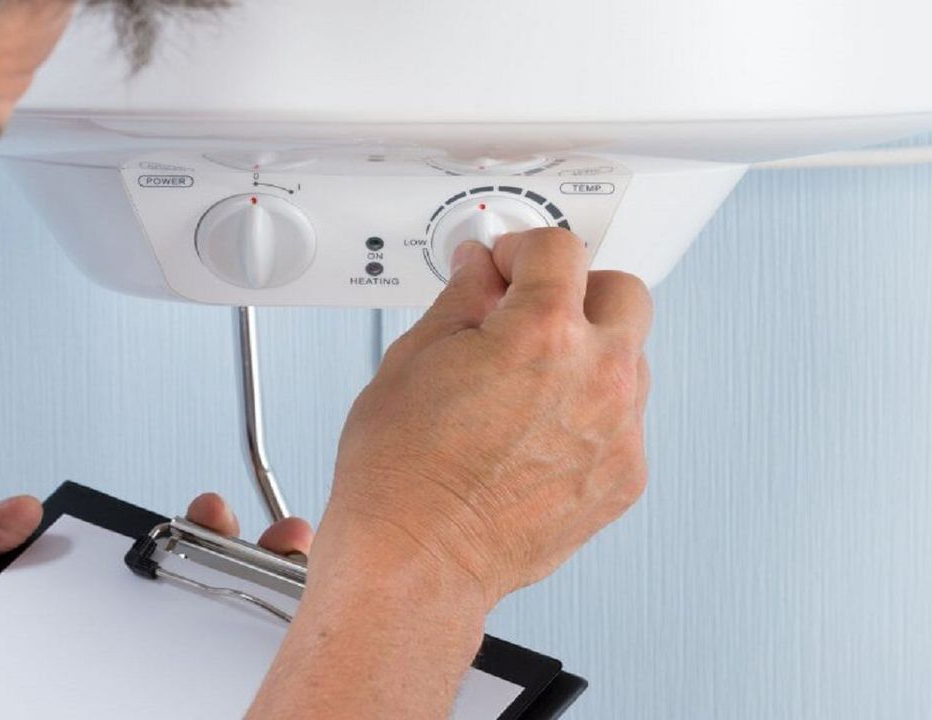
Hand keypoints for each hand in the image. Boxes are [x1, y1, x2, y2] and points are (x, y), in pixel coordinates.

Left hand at [0, 493, 312, 678]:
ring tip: (269, 601)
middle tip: (258, 547)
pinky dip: (206, 683)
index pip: (148, 553)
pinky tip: (227, 672)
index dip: (192, 529)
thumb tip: (20, 505)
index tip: (210, 513)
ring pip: (194, 651)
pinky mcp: (117, 708)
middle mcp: (105, 634)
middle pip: (194, 593)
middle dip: (240, 562)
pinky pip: (165, 698)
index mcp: (74, 592)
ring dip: (245, 620)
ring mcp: (113, 679)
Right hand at [323, 228, 651, 607]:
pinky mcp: (623, 478)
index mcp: (542, 333)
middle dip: (579, 291)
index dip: (523, 249)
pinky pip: (624, 423)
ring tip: (529, 382)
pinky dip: (589, 416)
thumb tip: (478, 272)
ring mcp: (619, 432)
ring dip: (589, 355)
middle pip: (625, 294)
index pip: (560, 250)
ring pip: (630, 361)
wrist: (417, 558)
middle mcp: (597, 378)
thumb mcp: (413, 359)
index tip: (508, 264)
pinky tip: (537, 433)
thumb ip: (461, 300)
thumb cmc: (403, 475)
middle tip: (534, 308)